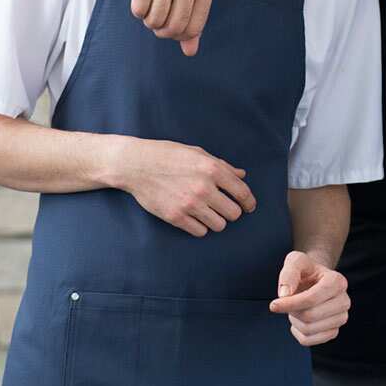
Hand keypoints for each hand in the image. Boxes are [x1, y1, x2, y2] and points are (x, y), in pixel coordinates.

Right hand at [108, 137, 254, 236]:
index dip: (249, 202)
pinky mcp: (175, 217)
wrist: (136, 164)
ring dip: (216, 220)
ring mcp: (189, 204)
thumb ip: (222, 166)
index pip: (242, 193)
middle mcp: (203, 188)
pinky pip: (200, 231)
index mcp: (212, 169)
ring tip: (208, 212)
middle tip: (224, 208)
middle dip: (232, 211)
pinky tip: (195, 217)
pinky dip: (200, 227)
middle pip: (233, 213)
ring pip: (219, 225)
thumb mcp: (198, 153)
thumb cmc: (168, 155)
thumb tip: (241, 175)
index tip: (249, 207)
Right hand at [131, 0, 212, 56]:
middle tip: (158, 22)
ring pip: (155, 20)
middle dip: (162, 31)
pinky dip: (138, 11)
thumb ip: (193, 23)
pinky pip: (139, 9)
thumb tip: (190, 52)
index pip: (192, 30)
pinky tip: (142, 0)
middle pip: (173, 27)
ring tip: (151, 10)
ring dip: (149, 21)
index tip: (172, 28)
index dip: (179, 35)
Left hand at [269, 251, 349, 346]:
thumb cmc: (306, 270)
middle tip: (289, 302)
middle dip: (292, 311)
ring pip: (309, 330)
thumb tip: (284, 295)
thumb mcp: (295, 261)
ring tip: (297, 308)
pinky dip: (298, 333)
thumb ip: (289, 273)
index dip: (290, 304)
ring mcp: (341, 318)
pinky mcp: (333, 331)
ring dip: (295, 321)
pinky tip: (299, 321)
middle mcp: (344, 301)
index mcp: (337, 281)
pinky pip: (309, 341)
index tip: (274, 304)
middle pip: (310, 316)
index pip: (311, 300)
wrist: (315, 279)